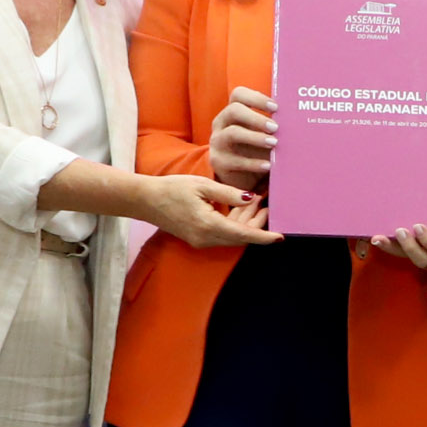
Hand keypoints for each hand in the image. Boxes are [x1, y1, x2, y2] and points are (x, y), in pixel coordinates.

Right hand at [141, 173, 281, 250]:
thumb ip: (229, 194)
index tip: (281, 237)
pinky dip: (235, 223)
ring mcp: (201, 240)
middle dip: (258, 224)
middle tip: (269, 203)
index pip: (243, 235)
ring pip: (233, 236)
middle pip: (241, 237)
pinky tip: (243, 207)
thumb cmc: (172, 189)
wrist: (145, 200)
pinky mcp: (198, 238)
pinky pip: (223, 234)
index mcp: (208, 226)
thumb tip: (251, 199)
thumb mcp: (203, 186)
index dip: (264, 237)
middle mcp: (205, 238)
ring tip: (260, 202)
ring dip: (248, 222)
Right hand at [209, 85, 275, 191]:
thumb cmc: (256, 150)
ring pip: (233, 133)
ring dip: (256, 137)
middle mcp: (221, 123)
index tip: (276, 107)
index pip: (238, 94)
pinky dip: (254, 163)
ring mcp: (217, 142)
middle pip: (234, 110)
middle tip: (276, 127)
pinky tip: (268, 165)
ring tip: (274, 143)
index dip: (256, 98)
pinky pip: (235, 160)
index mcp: (233, 112)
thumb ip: (275, 126)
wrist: (242, 177)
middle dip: (257, 117)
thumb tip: (300, 121)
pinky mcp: (218, 162)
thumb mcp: (264, 135)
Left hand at [368, 182, 426, 269]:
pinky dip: (384, 245)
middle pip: (422, 257)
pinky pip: (393, 251)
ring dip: (394, 247)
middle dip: (411, 247)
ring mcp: (415, 251)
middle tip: (401, 230)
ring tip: (382, 236)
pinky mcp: (401, 248)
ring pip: (406, 256)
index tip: (419, 227)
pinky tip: (374, 237)